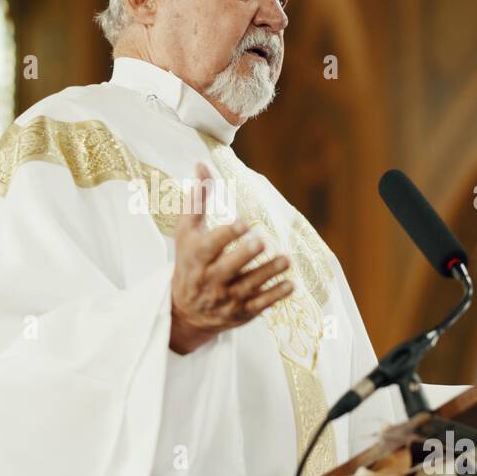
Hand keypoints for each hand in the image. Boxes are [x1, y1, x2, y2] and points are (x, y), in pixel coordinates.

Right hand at [169, 163, 293, 353]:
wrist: (185, 311)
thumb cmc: (188, 261)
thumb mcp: (187, 232)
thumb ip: (197, 200)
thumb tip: (201, 164)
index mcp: (196, 258)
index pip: (211, 246)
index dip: (227, 235)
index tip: (243, 222)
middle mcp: (210, 279)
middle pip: (229, 268)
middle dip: (245, 255)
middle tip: (262, 241)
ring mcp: (227, 298)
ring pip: (249, 285)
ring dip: (268, 273)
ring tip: (285, 259)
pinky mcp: (242, 311)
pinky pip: (260, 304)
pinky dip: (276, 295)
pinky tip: (291, 284)